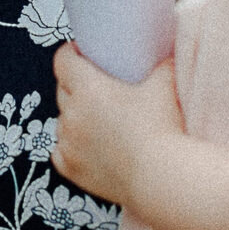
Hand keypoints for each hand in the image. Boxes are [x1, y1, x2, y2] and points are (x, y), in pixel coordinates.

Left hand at [50, 43, 184, 206]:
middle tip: (95, 86)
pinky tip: (86, 146)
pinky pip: (60, 151)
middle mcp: (71, 114)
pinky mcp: (70, 168)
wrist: (160, 177)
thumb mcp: (165, 84)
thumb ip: (163, 63)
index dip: (70, 53)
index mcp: (88, 88)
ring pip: (61, 121)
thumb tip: (168, 52)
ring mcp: (68, 143)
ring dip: (73, 117)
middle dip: (74, 84)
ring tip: (95, 119)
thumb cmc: (162, 128)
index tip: (79, 52)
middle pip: (62, 90)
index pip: (63, 61)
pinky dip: (70, 147)